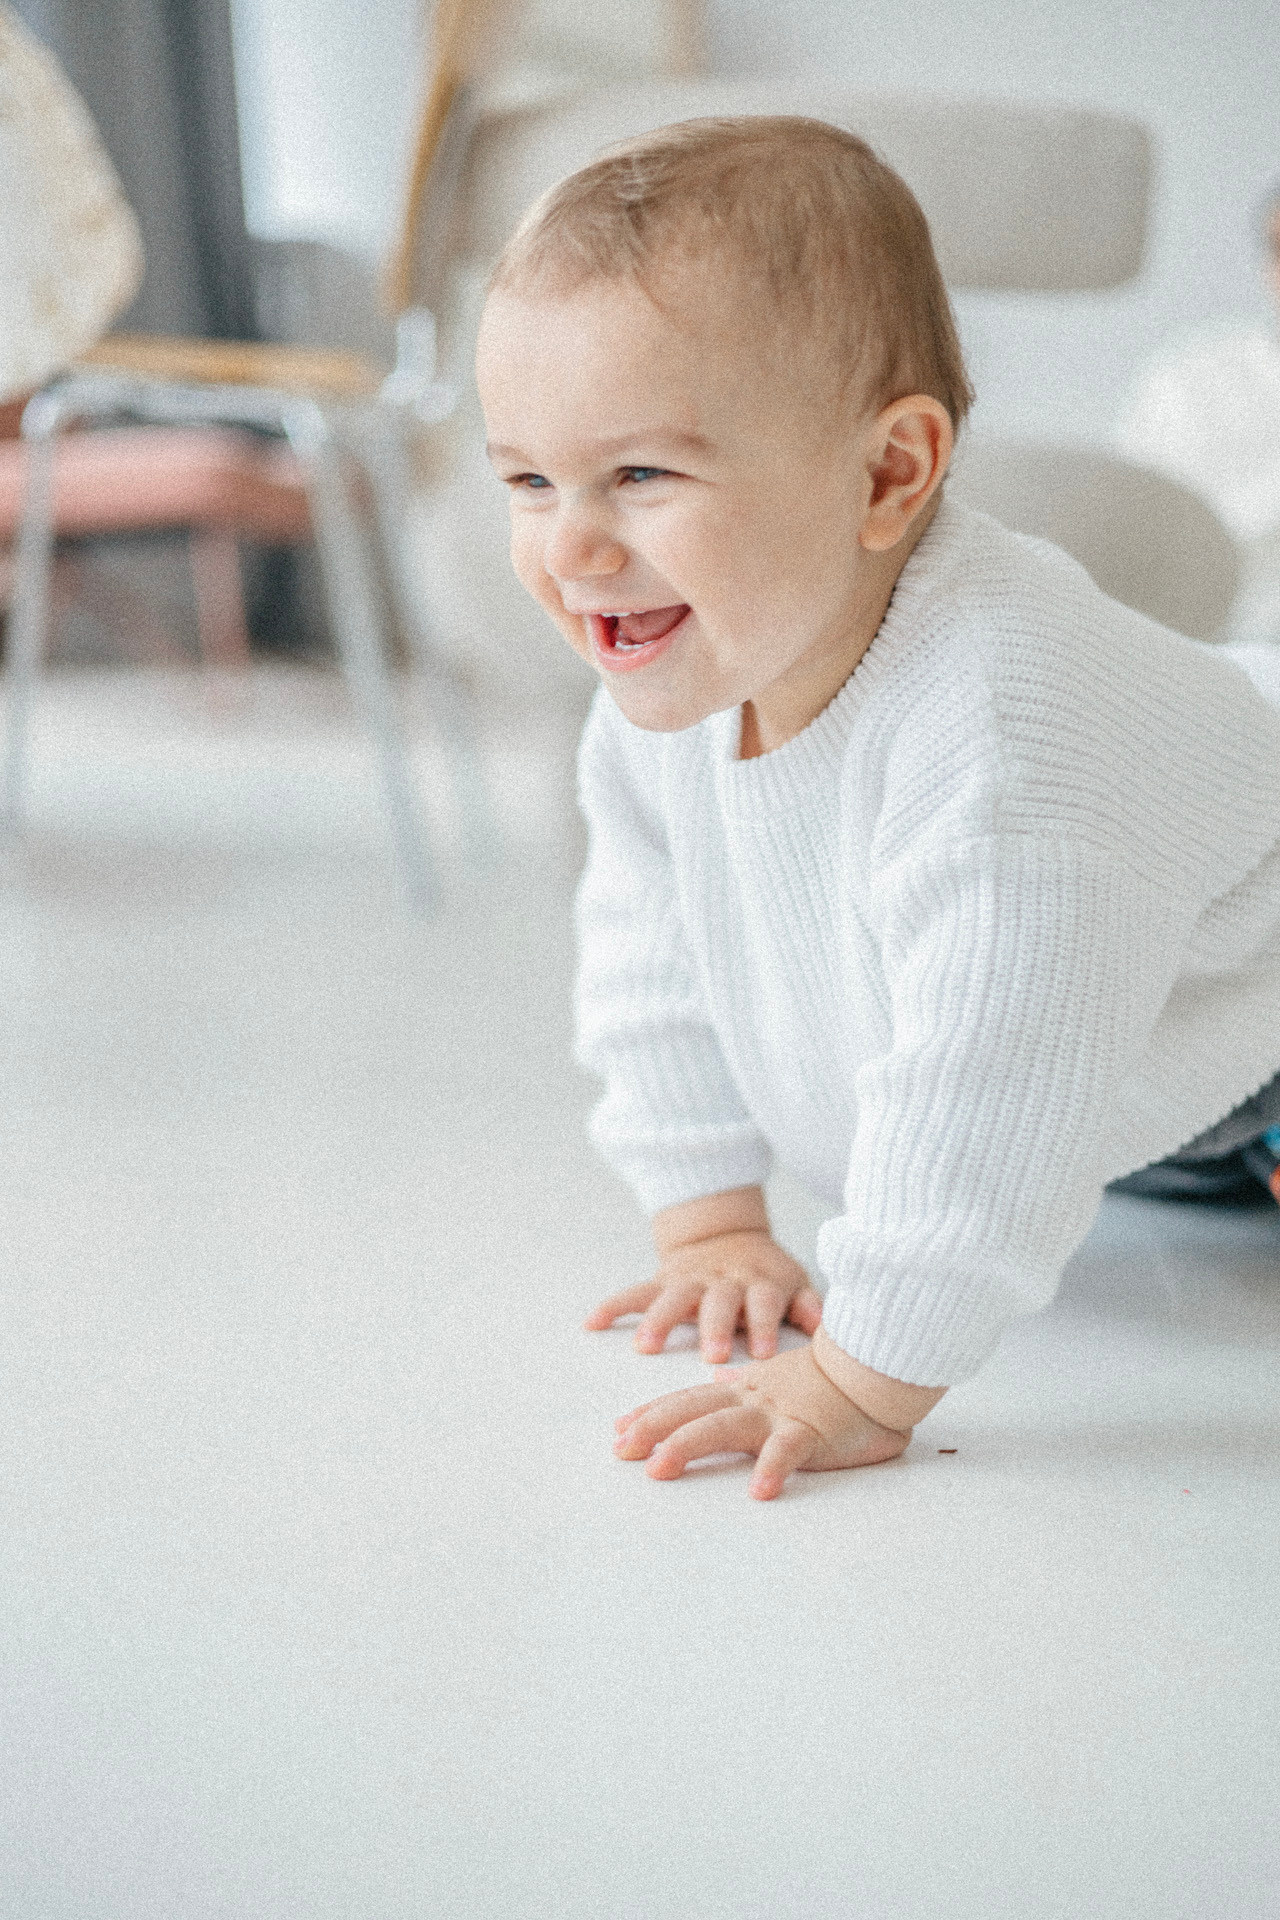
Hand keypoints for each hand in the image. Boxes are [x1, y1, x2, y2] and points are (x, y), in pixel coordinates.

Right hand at [585, 1229, 822, 1363]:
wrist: (725, 1235)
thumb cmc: (765, 1274)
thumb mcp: (792, 1283)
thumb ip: (808, 1305)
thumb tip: (826, 1326)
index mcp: (759, 1282)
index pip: (764, 1302)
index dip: (763, 1325)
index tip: (762, 1354)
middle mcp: (723, 1280)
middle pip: (718, 1302)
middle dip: (714, 1328)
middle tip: (712, 1356)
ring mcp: (690, 1279)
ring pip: (673, 1297)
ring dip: (660, 1321)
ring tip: (646, 1347)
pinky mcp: (662, 1280)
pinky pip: (635, 1292)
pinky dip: (614, 1306)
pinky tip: (593, 1322)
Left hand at [613, 1341, 909, 1499]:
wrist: (873, 1365)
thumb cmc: (828, 1378)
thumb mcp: (776, 1376)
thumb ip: (745, 1382)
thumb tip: (717, 1377)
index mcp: (744, 1389)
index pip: (688, 1400)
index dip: (652, 1414)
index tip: (619, 1429)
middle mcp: (752, 1399)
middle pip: (692, 1411)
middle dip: (652, 1428)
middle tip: (620, 1450)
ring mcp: (778, 1414)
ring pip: (724, 1426)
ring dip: (688, 1445)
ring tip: (659, 1469)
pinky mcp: (810, 1431)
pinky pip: (788, 1451)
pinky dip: (772, 1468)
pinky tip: (757, 1491)